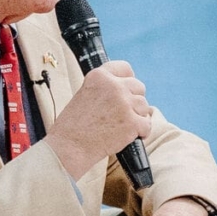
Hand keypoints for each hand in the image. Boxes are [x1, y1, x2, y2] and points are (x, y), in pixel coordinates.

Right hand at [47, 60, 153, 180]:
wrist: (69, 147)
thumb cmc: (74, 125)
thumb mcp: (85, 94)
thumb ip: (105, 88)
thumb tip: (127, 90)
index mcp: (99, 76)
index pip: (125, 68)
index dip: (128, 80)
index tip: (127, 90)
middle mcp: (113, 86)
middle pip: (139, 87)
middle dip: (134, 101)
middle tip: (122, 114)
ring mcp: (124, 103)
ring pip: (144, 106)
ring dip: (137, 117)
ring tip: (121, 127)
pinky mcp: (131, 122)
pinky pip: (146, 124)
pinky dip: (141, 132)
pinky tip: (129, 136)